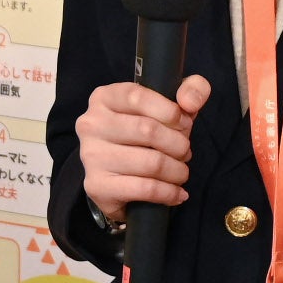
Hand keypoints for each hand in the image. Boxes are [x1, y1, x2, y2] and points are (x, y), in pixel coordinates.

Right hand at [79, 75, 210, 223]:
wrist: (119, 179)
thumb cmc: (147, 135)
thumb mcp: (170, 105)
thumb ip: (191, 90)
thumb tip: (190, 101)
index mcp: (104, 97)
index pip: (137, 96)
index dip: (170, 111)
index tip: (185, 123)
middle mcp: (91, 124)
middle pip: (147, 130)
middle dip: (178, 144)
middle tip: (184, 151)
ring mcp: (91, 156)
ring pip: (150, 162)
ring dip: (177, 170)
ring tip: (180, 171)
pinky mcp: (97, 186)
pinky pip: (145, 188)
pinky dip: (169, 192)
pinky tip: (177, 193)